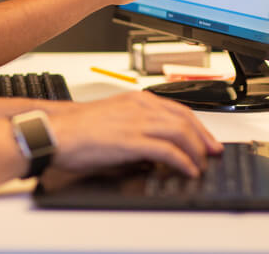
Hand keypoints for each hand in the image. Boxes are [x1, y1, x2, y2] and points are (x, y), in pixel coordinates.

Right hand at [49, 91, 222, 177]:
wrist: (56, 132)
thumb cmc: (77, 128)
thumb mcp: (113, 118)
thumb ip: (136, 127)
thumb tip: (155, 148)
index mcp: (135, 99)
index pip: (178, 109)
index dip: (198, 126)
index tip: (206, 139)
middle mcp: (139, 107)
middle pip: (184, 119)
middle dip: (204, 138)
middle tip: (212, 153)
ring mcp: (136, 122)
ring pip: (180, 132)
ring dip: (196, 150)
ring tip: (200, 164)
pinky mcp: (130, 140)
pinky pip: (167, 150)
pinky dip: (182, 161)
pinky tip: (187, 170)